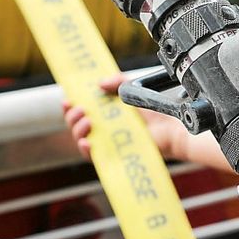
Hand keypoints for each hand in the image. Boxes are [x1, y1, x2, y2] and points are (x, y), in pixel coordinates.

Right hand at [62, 74, 183, 159]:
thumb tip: (98, 83)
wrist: (171, 128)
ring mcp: (108, 142)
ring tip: (89, 122)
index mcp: (105, 113)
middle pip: (76, 126)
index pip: (80, 111)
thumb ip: (117, 81)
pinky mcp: (114, 155)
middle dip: (72, 117)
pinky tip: (87, 142)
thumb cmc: (154, 111)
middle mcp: (104, 128)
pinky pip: (93, 157)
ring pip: (81, 140)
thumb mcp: (132, 88)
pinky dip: (85, 150)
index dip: (69, 107)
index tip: (67, 100)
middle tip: (81, 110)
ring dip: (77, 131)